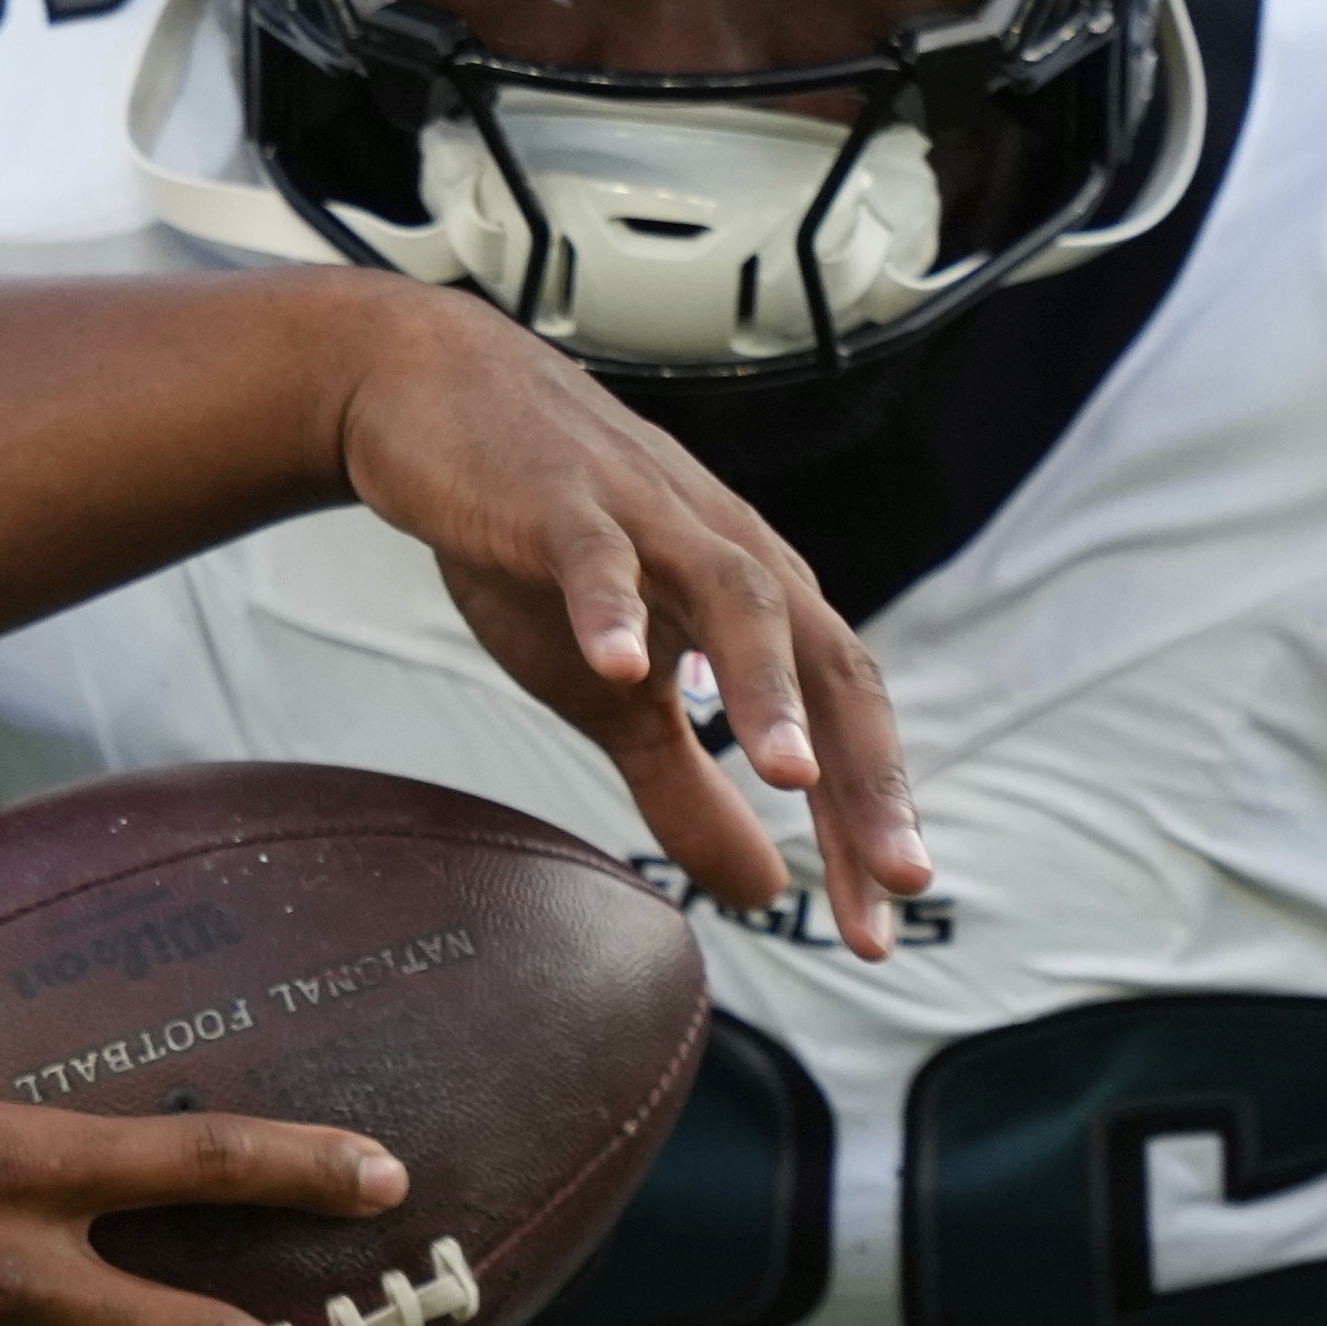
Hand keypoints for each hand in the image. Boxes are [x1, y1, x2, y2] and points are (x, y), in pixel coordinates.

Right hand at [320, 287, 931, 951]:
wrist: (433, 398)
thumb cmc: (535, 547)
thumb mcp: (613, 689)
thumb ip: (685, 786)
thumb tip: (763, 891)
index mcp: (755, 605)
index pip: (839, 719)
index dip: (866, 820)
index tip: (879, 927)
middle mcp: (726, 555)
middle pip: (823, 662)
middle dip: (862, 772)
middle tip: (893, 873)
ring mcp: (647, 520)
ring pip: (735, 597)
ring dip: (766, 688)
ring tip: (784, 774)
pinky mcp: (557, 498)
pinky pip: (595, 553)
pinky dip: (611, 604)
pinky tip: (619, 663)